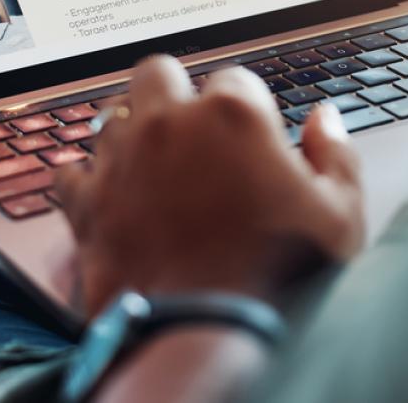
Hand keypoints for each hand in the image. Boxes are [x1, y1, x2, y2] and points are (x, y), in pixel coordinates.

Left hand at [56, 56, 363, 315]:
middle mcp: (169, 123)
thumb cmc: (278, 278)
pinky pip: (68, 171)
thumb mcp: (340, 216)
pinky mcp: (87, 203)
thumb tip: (324, 119)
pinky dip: (84, 180)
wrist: (206, 336)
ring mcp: (121, 159)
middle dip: (172, 91)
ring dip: (129, 129)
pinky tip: (105, 195)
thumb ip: (335, 155)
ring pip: (110, 113)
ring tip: (150, 160)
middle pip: (158, 72)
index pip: (236, 78)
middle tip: (190, 129)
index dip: (246, 108)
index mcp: (233, 115)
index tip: (251, 139)